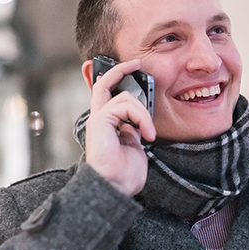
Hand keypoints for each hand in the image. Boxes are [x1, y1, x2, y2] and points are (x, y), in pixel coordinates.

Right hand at [85, 59, 155, 196]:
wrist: (115, 187)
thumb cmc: (124, 174)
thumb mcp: (134, 145)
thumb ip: (133, 129)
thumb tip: (138, 121)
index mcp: (107, 125)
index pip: (107, 96)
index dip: (115, 79)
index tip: (132, 68)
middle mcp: (99, 119)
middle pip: (103, 84)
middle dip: (119, 69)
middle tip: (136, 62)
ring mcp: (98, 119)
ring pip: (125, 97)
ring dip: (144, 114)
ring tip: (150, 134)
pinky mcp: (100, 120)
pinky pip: (125, 105)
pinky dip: (141, 118)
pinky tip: (146, 135)